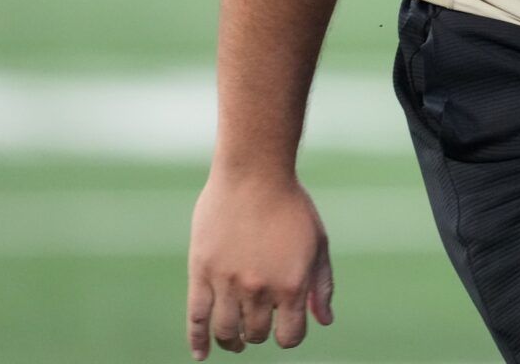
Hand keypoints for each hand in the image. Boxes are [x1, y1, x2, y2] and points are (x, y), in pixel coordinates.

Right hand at [187, 171, 334, 357]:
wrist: (254, 173)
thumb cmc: (291, 205)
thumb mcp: (317, 243)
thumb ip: (321, 285)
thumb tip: (325, 321)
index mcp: (291, 284)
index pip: (289, 336)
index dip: (289, 336)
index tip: (285, 328)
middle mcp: (259, 289)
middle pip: (256, 334)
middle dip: (260, 333)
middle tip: (257, 325)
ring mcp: (228, 283)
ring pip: (226, 330)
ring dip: (232, 341)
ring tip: (234, 342)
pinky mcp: (201, 273)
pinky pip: (195, 318)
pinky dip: (197, 341)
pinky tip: (202, 355)